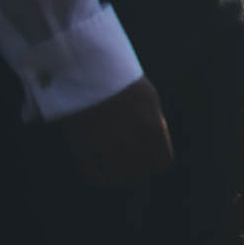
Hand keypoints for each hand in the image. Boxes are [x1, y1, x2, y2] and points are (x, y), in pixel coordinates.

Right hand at [54, 76, 174, 185]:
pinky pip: (93, 174)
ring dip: (121, 177)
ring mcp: (105, 144)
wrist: (88, 66)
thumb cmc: (121, 80)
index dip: (157, 164)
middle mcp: (131, 139)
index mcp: (152, 127)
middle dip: (139, 172)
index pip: (162, 162)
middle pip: (141, 173)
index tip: (151, 162)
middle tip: (134, 169)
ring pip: (119, 177)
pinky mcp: (81, 145)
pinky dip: (100, 178)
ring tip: (120, 174)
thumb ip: (155, 123)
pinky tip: (103, 176)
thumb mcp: (149, 98)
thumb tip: (157, 147)